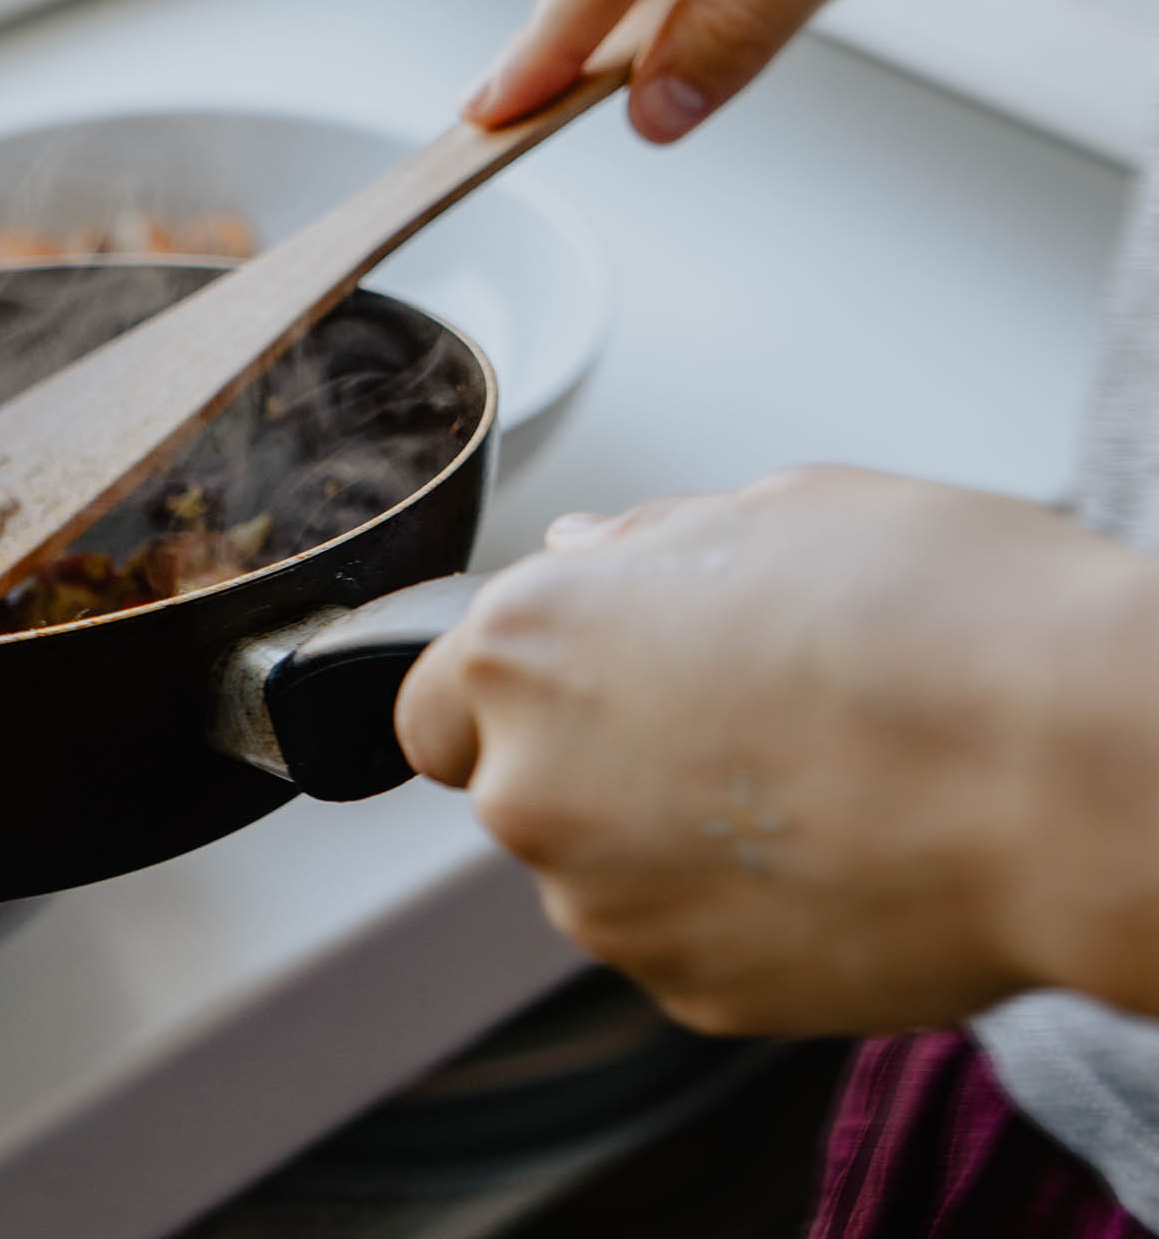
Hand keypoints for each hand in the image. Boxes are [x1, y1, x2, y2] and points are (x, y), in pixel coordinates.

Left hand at [396, 467, 1158, 1033]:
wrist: (1068, 771)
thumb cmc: (939, 618)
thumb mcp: (779, 510)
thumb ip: (647, 547)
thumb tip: (589, 556)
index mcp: (528, 647)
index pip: (432, 704)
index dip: (502, 696)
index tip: (571, 690)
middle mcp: (533, 785)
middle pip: (520, 787)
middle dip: (597, 760)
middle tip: (732, 721)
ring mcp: (606, 905)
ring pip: (603, 871)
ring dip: (668, 840)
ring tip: (811, 784)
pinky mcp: (690, 991)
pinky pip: (683, 940)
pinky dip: (736, 911)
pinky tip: (837, 853)